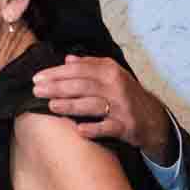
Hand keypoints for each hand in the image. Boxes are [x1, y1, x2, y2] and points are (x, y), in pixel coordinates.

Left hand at [31, 54, 174, 163]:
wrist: (151, 117)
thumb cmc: (124, 94)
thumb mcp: (111, 75)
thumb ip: (90, 66)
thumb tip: (68, 59)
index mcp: (110, 71)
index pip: (79, 69)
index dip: (56, 73)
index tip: (37, 78)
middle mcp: (115, 86)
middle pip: (82, 85)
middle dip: (57, 87)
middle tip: (37, 91)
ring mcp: (121, 107)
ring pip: (92, 105)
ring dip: (71, 105)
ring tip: (51, 105)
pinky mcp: (125, 126)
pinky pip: (108, 128)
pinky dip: (94, 129)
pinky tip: (79, 130)